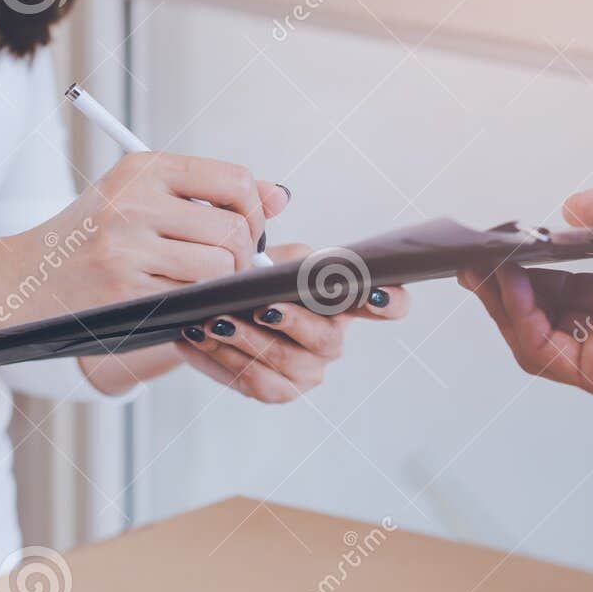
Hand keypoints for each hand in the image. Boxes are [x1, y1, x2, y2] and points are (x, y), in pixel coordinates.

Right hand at [0, 153, 286, 376]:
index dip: (255, 210)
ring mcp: (128, 247)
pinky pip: (191, 300)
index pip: (233, 179)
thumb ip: (208, 194)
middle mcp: (135, 201)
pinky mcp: (125, 290)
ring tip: (197, 286)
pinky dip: (195, 306)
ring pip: (218, 267)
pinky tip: (175, 303)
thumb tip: (279, 196)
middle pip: (233, 229)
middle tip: (226, 268)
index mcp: (143, 169)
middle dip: (242, 256)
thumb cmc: (89, 240)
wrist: (23, 280)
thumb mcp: (140, 198)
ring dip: (220, 285)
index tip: (247, 229)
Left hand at [174, 243, 410, 403]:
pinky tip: (201, 338)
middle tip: (261, 306)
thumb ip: (281, 238)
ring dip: (248, 340)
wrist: (211, 313)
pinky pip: (255, 381)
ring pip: (286, 361)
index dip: (391, 300)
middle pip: (326, 338)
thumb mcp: (270, 256)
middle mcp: (333, 338)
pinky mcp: (279, 390)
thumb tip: (277, 201)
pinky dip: (224, 358)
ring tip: (216, 319)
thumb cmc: (252, 283)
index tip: (375, 292)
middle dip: (292, 321)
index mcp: (343, 301)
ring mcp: (308, 369)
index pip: (389, 304)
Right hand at [460, 176, 592, 421]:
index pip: (572, 292)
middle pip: (546, 320)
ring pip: (536, 340)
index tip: (507, 247)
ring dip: (505, 305)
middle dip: (507, 290)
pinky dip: (520, 321)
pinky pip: (544, 353)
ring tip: (488, 268)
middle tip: (480, 260)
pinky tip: (513, 285)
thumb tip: (570, 211)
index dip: (535, 270)